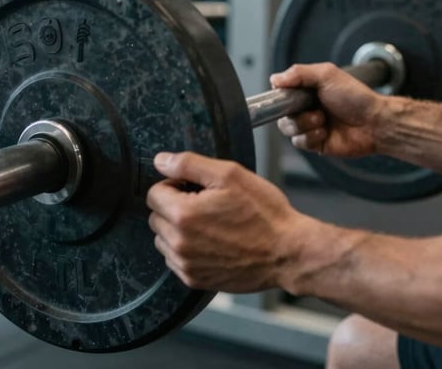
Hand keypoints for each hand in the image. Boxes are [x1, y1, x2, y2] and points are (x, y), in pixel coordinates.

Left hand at [146, 151, 311, 292]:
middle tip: (207, 205)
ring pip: (164, 240)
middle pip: (156, 217)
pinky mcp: (195, 280)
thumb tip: (160, 161)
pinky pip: (176, 260)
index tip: (195, 188)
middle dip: (175, 207)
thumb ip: (190, 164)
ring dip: (178, 230)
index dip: (174, 185)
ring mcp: (186, 265)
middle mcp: (179, 243)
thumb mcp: (231, 175)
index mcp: (183, 215)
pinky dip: (188, 250)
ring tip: (211, 225)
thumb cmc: (264, 213)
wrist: (287, 253)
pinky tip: (213, 243)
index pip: (154, 194)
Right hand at [271, 63, 384, 156]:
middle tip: (315, 110)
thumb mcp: (326, 75)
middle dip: (295, 114)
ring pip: (288, 129)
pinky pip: (299, 143)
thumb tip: (275, 78)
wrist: (373, 122)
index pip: (281, 94)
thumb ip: (298, 73)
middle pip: (281, 114)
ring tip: (323, 120)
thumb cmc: (356, 97)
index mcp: (307, 91)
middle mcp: (306, 108)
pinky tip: (325, 132)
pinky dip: (311, 137)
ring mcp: (310, 126)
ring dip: (304, 124)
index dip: (280, 98)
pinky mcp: (315, 143)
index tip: (286, 97)